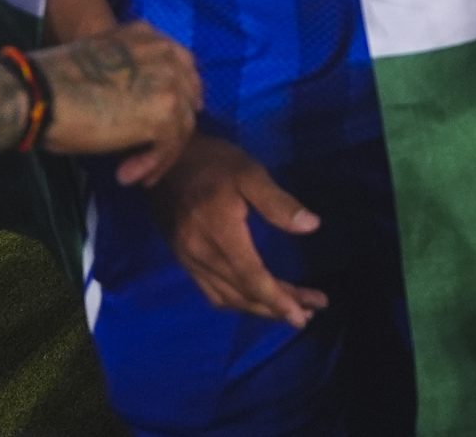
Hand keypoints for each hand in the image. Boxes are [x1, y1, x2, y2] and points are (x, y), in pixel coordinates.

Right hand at [37, 23, 201, 186]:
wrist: (37, 94)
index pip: (182, 66)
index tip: (169, 119)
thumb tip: (138, 105)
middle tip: (153, 154)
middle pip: (186, 96)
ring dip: (160, 154)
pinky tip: (127, 175)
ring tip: (136, 175)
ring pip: (181, 124)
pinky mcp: (163, 112)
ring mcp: (169, 82)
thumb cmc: (52, 81)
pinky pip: (168, 145)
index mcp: (147, 36)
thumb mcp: (99, 62)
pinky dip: (152, 164)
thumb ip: (128, 73)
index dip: (179, 95)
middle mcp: (165, 54)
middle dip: (172, 128)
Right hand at [149, 134, 327, 327]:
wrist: (164, 159)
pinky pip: (210, 291)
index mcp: (220, 235)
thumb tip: (311, 226)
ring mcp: (189, 260)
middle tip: (308, 315)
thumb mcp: (250, 173)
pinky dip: (236, 301)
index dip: (278, 299)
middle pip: (242, 294)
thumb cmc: (214, 162)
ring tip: (289, 310)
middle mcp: (201, 256)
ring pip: (226, 297)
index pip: (251, 278)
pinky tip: (254, 299)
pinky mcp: (184, 258)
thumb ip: (278, 203)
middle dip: (276, 308)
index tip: (304, 313)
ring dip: (257, 308)